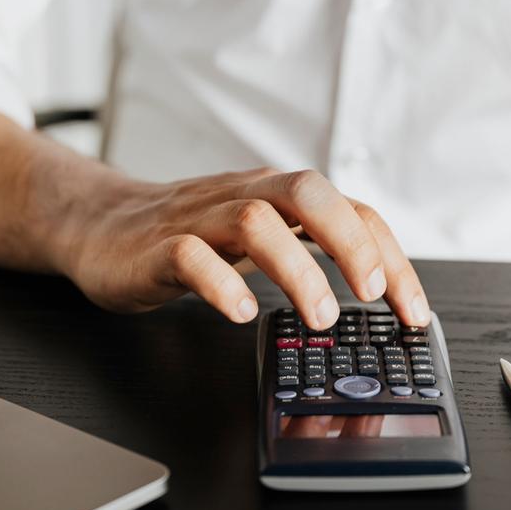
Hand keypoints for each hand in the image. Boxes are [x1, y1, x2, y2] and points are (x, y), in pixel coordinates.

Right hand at [54, 167, 430, 328]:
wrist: (99, 225)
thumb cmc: (187, 234)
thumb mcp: (258, 237)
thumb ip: (306, 252)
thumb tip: (370, 297)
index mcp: (275, 196)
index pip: (348, 209)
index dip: (389, 256)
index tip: (411, 310)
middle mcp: (243, 197)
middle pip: (307, 193)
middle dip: (349, 243)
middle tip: (370, 295)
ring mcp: (198, 219)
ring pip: (254, 222)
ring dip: (296, 269)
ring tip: (318, 316)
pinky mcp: (157, 247)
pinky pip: (190, 256)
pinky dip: (222, 284)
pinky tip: (241, 312)